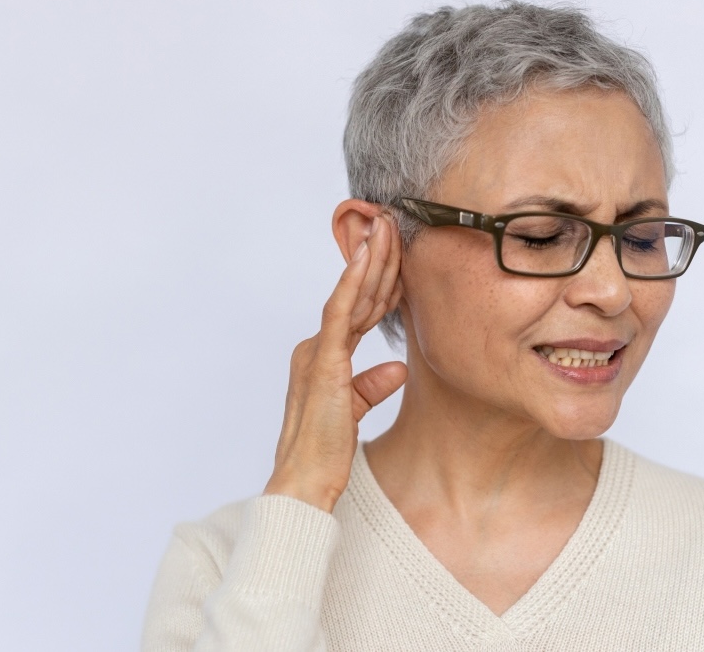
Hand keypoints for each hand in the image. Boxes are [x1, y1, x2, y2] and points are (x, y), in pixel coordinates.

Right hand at [263, 213, 404, 511]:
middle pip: (356, 296)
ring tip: (383, 225)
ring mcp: (317, 351)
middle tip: (391, 222)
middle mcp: (317, 348)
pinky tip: (366, 256)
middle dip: (376, 258)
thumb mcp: (356, 410)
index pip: (359, 311)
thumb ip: (373, 384)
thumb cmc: (324, 452)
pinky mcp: (323, 361)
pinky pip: (341, 312)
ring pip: (350, 295)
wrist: (303, 481)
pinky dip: (353, 282)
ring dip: (368, 258)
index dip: (379, 280)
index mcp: (324, 357)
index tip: (398, 252)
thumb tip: (399, 367)